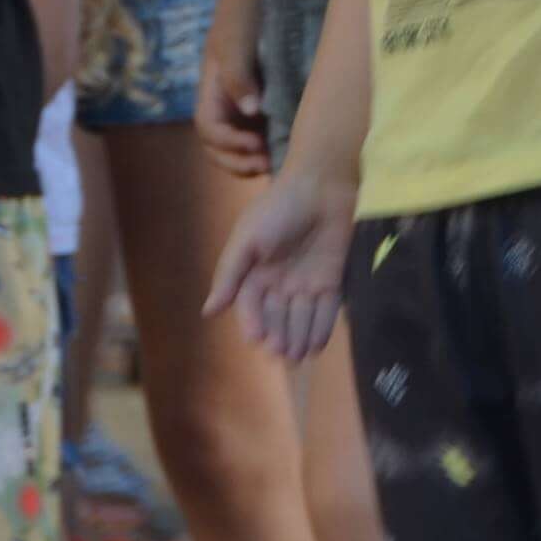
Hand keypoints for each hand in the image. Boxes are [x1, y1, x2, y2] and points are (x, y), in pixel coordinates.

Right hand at [194, 0, 270, 179]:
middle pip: (217, 143)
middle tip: (267, 164)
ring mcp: (244, 95)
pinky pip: (260, 127)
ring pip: (238, 139)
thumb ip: (238, 74)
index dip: (228, 144)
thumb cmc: (246, 5)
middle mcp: (224, 94)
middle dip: (237, 160)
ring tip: (277, 160)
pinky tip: (288, 145)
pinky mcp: (266, 92)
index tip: (255, 147)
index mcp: (211, 83)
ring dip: (251, 156)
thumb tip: (250, 111)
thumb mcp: (236, 38)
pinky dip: (267, 142)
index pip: (208, 127)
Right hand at [203, 163, 356, 362]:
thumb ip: (230, 274)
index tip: (257, 338)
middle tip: (281, 353)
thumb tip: (209, 311)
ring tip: (298, 356)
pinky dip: (320, 328)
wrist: (321, 184)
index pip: (250, 305)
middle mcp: (279, 282)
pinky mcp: (331, 280)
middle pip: (276, 316)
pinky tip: (316, 346)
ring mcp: (306, 282)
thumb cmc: (278, 207)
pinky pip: (325, 310)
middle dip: (278, 335)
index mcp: (255, 273)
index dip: (253, 322)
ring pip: (300, 318)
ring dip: (298, 337)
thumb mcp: (247, 239)